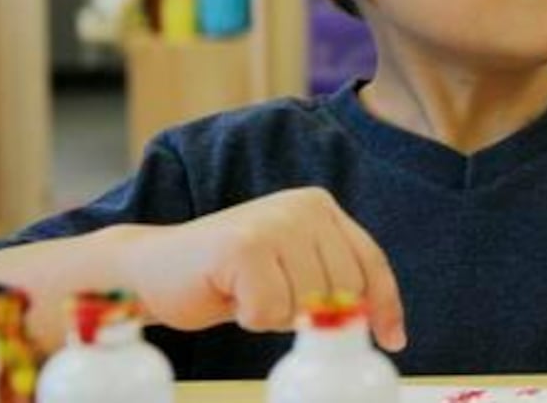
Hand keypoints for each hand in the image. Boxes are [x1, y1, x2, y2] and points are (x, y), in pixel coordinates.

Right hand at [116, 187, 406, 349]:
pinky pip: (271, 312)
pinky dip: (250, 318)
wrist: (155, 267)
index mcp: (319, 207)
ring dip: (276, 316)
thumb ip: (331, 280)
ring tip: (247, 292)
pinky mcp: (245, 246)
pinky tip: (230, 294)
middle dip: (312, 315)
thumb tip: (384, 327)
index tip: (392, 340)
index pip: (370, 261)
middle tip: (270, 301)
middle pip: (344, 290)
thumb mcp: (292, 269)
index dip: (384, 304)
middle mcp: (303, 206)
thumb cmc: (228, 277)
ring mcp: (274, 222)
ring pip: (308, 305)